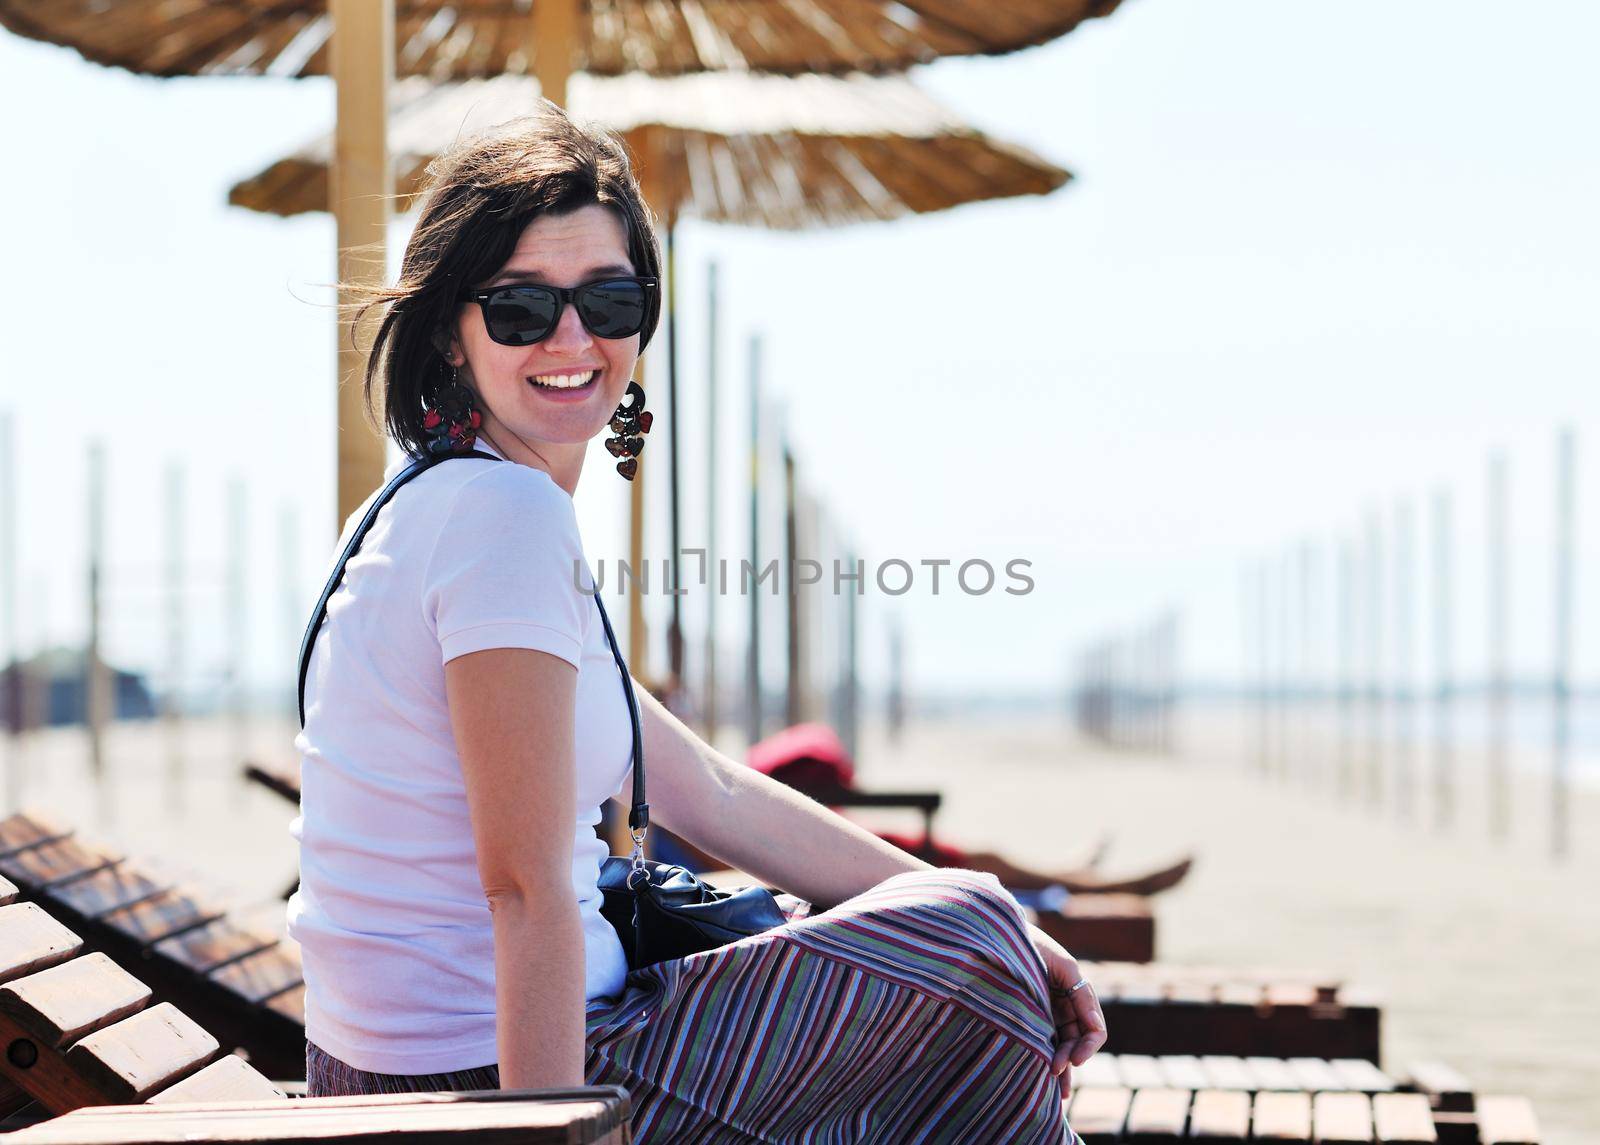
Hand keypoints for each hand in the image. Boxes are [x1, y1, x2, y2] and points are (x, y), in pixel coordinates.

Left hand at [1027, 923, 1106, 1093]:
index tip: (1075, 1059)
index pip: (1093, 1027)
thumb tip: (1097, 1029)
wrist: (996, 932)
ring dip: (1061, 1067)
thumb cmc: (1031, 944)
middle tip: (1053, 1073)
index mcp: (1076, 991)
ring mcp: (1047, 1010)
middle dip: (1070, 1059)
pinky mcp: (1027, 1015)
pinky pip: (1042, 1041)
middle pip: (1077, 1041)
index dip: (1088, 1046)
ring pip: (1061, 1046)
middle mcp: (1064, 1004)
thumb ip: (1081, 994)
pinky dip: (1046, 1059)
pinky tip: (1046, 1081)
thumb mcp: (1062, 966)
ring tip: (1057, 1093)